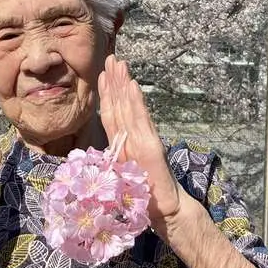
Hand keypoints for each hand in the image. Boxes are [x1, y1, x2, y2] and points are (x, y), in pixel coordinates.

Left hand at [98, 55, 186, 238]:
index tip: (101, 74)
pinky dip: (136, 103)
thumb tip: (105, 149)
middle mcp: (134, 138)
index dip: (107, 93)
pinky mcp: (150, 148)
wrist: (166, 210)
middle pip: (120, 105)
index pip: (112, 114)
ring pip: (129, 107)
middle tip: (111, 57)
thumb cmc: (145, 195)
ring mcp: (143, 141)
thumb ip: (116, 157)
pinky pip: (140, 121)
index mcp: (125, 144)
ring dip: (123, 84)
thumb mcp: (122, 173)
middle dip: (114, 80)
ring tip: (120, 64)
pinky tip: (132, 86)